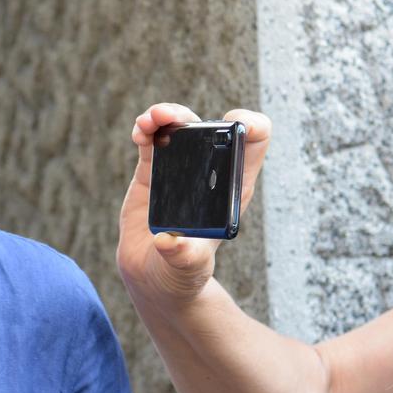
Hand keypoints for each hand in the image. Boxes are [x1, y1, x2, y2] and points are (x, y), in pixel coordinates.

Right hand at [117, 102, 271, 307]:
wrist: (152, 276)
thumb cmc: (181, 275)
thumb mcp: (188, 269)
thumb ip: (183, 256)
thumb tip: (169, 242)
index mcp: (230, 191)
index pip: (253, 145)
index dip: (249, 125)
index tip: (230, 121)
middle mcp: (207, 174)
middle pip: (208, 128)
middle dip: (189, 116)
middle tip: (167, 118)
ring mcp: (180, 170)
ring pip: (178, 127)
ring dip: (164, 116)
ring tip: (147, 122)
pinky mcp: (154, 172)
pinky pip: (153, 141)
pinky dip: (145, 129)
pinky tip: (139, 132)